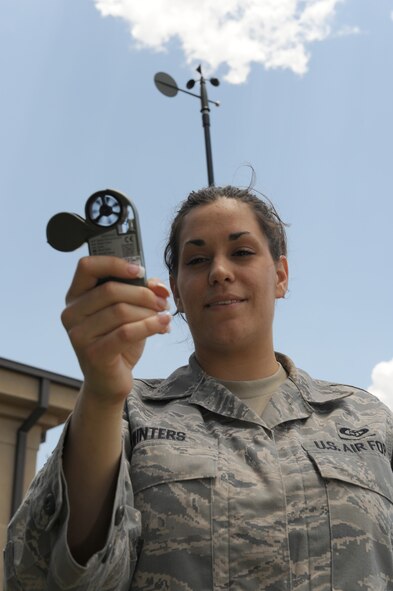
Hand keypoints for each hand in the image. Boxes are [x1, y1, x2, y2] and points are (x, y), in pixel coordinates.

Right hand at [61, 256, 170, 406]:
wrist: (110, 381)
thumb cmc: (118, 340)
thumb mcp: (128, 311)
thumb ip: (139, 290)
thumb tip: (157, 284)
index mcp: (75, 296)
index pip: (86, 266)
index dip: (114, 263)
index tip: (140, 270)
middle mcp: (71, 313)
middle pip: (111, 290)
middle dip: (143, 293)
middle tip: (162, 301)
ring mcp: (78, 335)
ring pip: (121, 311)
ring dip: (149, 311)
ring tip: (164, 316)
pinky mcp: (93, 354)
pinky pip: (126, 332)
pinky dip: (150, 326)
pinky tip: (164, 325)